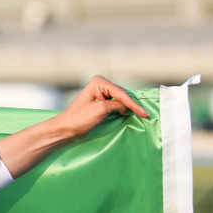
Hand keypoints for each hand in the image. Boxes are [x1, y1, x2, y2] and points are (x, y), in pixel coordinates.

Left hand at [0, 75, 147, 178]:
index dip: (134, 105)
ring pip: (121, 101)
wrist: (64, 130)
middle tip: (147, 114)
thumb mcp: (102, 110)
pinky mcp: (100, 103)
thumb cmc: (79, 119)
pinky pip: (116, 106)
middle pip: (123, 95)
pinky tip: (132, 115)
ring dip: (129, 108)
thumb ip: (118, 105)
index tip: (146, 114)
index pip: (121, 94)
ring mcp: (100, 94)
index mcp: (99, 82)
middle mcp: (101, 84)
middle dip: (133, 105)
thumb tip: (127, 107)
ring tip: (143, 115)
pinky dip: (123, 111)